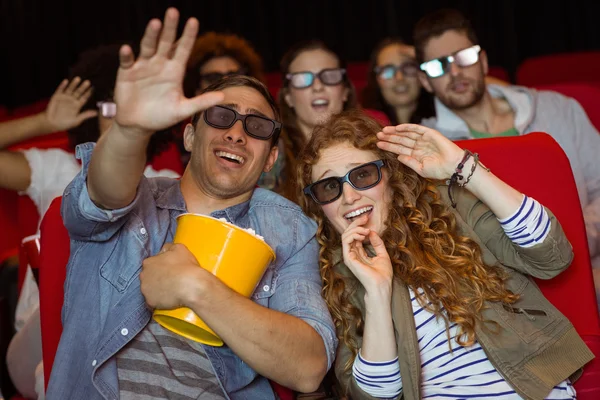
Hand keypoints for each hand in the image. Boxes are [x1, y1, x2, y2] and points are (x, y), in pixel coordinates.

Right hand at [44, 77, 97, 130]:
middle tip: (88, 82)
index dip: (88, 93)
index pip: (84, 97)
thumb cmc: (64, 123)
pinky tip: (66, 81)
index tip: (93, 88)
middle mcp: (71, 100)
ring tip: (78, 78)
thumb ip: (86, 115)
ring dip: (74, 84)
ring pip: (70, 89)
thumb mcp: (77, 120)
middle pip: (78, 92)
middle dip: (83, 87)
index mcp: (77, 105)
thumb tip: (96, 113)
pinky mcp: (56, 97)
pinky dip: (63, 85)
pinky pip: (60, 90)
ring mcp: (64, 98)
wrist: (52, 124)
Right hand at [113, 8, 223, 134]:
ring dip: (150, 35)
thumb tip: (223, 96)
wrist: (139, 125)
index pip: (183, 50)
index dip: (188, 36)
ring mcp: (143, 67)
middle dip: (170, 28)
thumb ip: (201, 102)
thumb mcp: (183, 110)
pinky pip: (127, 61)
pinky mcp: (126, 73)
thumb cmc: (162, 116)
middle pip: (165, 42)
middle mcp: (159, 64)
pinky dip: (126, 55)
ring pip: (147, 47)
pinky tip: (127, 49)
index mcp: (174, 71)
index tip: (194, 21)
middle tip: (174, 11)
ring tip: (155, 23)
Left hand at [140, 243, 215, 309]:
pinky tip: (169, 300)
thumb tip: (165, 249)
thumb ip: (169, 246)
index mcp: (148, 262)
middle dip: (157, 278)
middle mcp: (143, 276)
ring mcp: (145, 290)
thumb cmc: (186, 266)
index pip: (151, 264)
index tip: (169, 270)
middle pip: (149, 277)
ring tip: (171, 291)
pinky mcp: (150, 302)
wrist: (191, 286)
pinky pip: (153, 302)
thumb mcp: (179, 248)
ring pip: (150, 290)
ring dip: (157, 290)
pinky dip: (159, 301)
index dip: (160, 267)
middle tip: (170, 280)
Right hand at [341, 215, 393, 294]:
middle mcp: (352, 253)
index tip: (367, 218)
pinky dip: (354, 234)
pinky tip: (363, 235)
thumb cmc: (382, 274)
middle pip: (349, 233)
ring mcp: (349, 256)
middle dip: (356, 223)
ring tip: (366, 230)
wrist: (381, 285)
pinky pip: (346, 241)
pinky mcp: (348, 258)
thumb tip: (372, 232)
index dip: (360, 225)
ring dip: (355, 228)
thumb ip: (377, 243)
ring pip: (345, 235)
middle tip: (365, 217)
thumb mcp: (382, 254)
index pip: (355, 235)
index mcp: (359, 253)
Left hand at [377, 124, 464, 179]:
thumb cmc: (440, 171)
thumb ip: (409, 162)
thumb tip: (397, 156)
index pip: (399, 149)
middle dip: (389, 138)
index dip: (389, 146)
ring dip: (395, 132)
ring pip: (406, 134)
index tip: (378, 144)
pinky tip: (397, 128)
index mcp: (416, 155)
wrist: (454, 166)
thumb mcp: (421, 169)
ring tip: (383, 131)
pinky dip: (407, 127)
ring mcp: (424, 139)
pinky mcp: (430, 134)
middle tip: (377, 135)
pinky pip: (416, 129)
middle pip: (401, 140)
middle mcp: (419, 146)